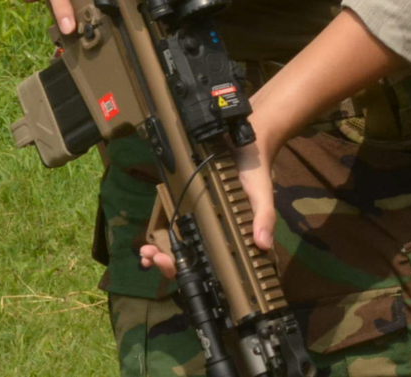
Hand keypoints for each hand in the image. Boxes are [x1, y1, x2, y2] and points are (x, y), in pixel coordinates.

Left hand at [138, 116, 283, 279]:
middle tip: (154, 259)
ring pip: (179, 248)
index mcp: (233, 236)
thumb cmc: (255, 171)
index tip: (171, 267)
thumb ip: (264, 216)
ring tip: (146, 254)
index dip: (190, 270)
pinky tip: (148, 242)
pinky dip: (160, 238)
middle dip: (169, 265)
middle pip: (191, 260)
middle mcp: (216, 232)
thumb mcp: (262, 193)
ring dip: (160, 255)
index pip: (213, 264)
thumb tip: (264, 244)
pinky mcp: (191, 207)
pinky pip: (175, 226)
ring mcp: (202, 221)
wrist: (246, 141)